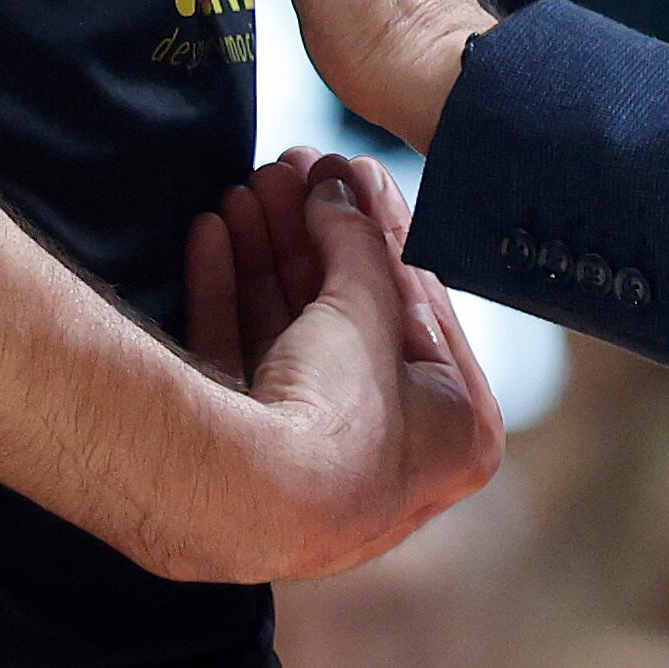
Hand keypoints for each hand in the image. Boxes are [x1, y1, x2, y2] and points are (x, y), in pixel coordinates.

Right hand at [180, 152, 501, 581]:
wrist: (245, 500)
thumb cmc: (342, 413)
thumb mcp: (368, 305)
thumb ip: (360, 240)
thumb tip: (341, 186)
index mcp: (457, 434)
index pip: (421, 306)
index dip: (382, 227)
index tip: (352, 168)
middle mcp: (392, 458)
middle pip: (350, 316)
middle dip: (314, 233)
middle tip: (290, 166)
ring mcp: (314, 466)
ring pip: (291, 332)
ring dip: (266, 251)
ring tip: (246, 183)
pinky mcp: (243, 460)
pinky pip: (241, 359)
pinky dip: (225, 292)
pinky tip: (211, 229)